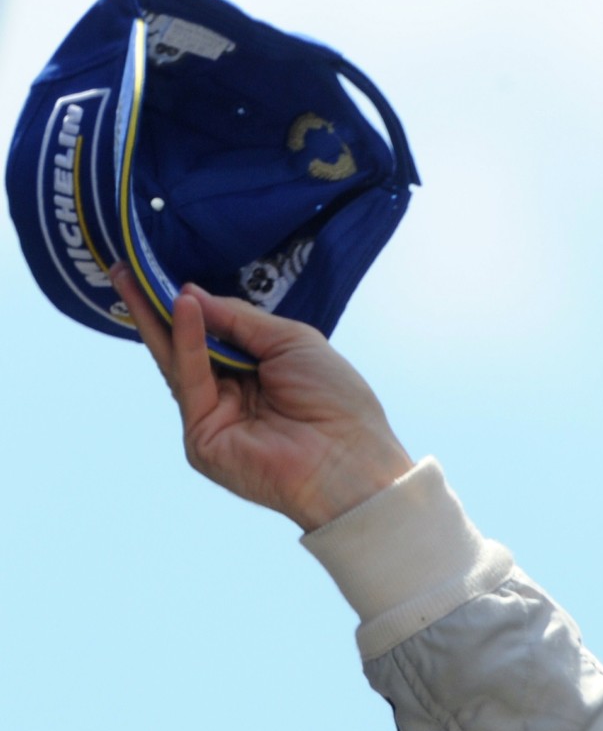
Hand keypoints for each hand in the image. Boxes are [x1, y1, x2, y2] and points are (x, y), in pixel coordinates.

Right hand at [113, 265, 414, 531]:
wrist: (349, 460)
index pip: (216, 336)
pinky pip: (190, 380)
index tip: (165, 274)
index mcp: (260, 374)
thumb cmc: (336, 400)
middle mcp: (233, 396)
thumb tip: (190, 294)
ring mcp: (215, 418)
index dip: (193, 306)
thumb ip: (240, 320)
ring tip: (129, 278)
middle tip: (124, 270)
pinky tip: (183, 306)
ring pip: (177, 360)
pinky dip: (187, 341)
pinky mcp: (202, 437)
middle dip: (156, 308)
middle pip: (186, 346)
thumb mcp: (291, 342)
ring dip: (154, 318)